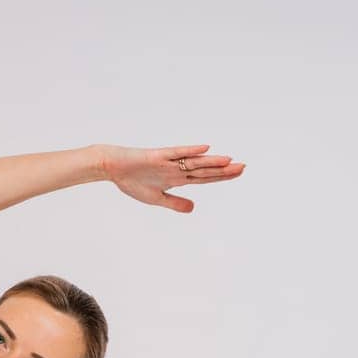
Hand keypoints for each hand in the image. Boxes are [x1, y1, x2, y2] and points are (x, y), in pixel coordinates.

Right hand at [100, 143, 244, 212]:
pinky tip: (205, 149)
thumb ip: (175, 203)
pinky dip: (190, 151)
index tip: (238, 173)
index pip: (205, 178)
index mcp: (177, 179)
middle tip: (244, 167)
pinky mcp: (158, 156)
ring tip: (230, 161)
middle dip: (223, 170)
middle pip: (204, 170)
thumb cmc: (132, 180)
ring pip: (194, 162)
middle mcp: (177, 169)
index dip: (221, 177)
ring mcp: (168, 162)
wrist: (113, 167)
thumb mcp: (156, 199)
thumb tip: (194, 208)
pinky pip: (177, 153)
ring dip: (211, 162)